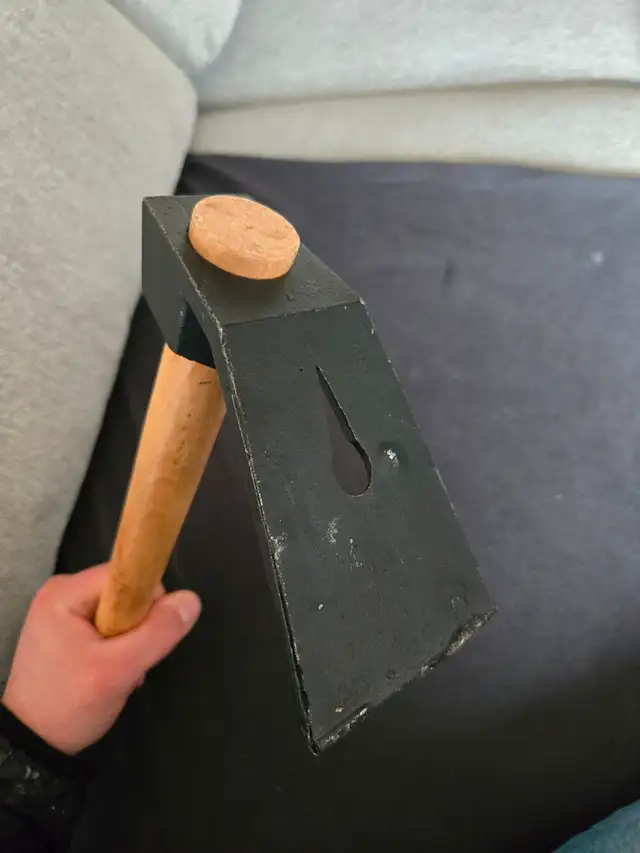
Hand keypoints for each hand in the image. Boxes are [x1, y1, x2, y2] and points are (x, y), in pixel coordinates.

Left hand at [1, 564, 200, 754]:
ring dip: (128, 641)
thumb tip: (192, 600)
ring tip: (115, 672)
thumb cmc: (68, 705)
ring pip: (120, 611)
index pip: (127, 575)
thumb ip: (158, 633)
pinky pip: (108, 624)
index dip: (147, 603)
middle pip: (124, 592)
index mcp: (64, 592)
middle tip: (125, 663)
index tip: (143, 639)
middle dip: (137, 628)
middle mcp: (61, 592)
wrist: (32, 744)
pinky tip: (107, 671)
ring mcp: (61, 611)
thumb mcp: (119, 671)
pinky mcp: (65, 629)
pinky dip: (116, 647)